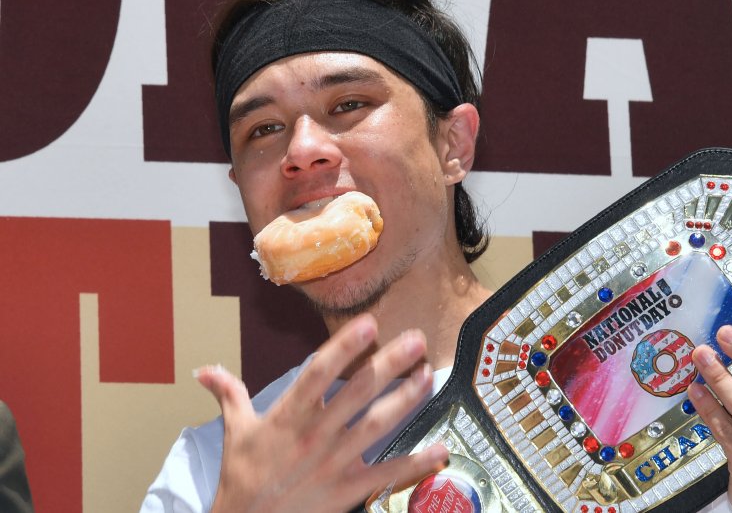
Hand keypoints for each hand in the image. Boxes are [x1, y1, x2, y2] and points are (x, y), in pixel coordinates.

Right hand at [196, 313, 447, 511]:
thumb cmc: (242, 478)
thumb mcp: (234, 433)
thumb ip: (228, 395)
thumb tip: (205, 370)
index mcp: (287, 415)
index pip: (318, 372)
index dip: (344, 347)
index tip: (370, 325)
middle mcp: (314, 435)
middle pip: (357, 392)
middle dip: (389, 364)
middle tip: (416, 340)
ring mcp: (333, 463)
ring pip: (377, 425)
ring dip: (406, 400)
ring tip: (427, 376)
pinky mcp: (347, 491)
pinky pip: (386, 474)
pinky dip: (416, 463)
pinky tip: (441, 449)